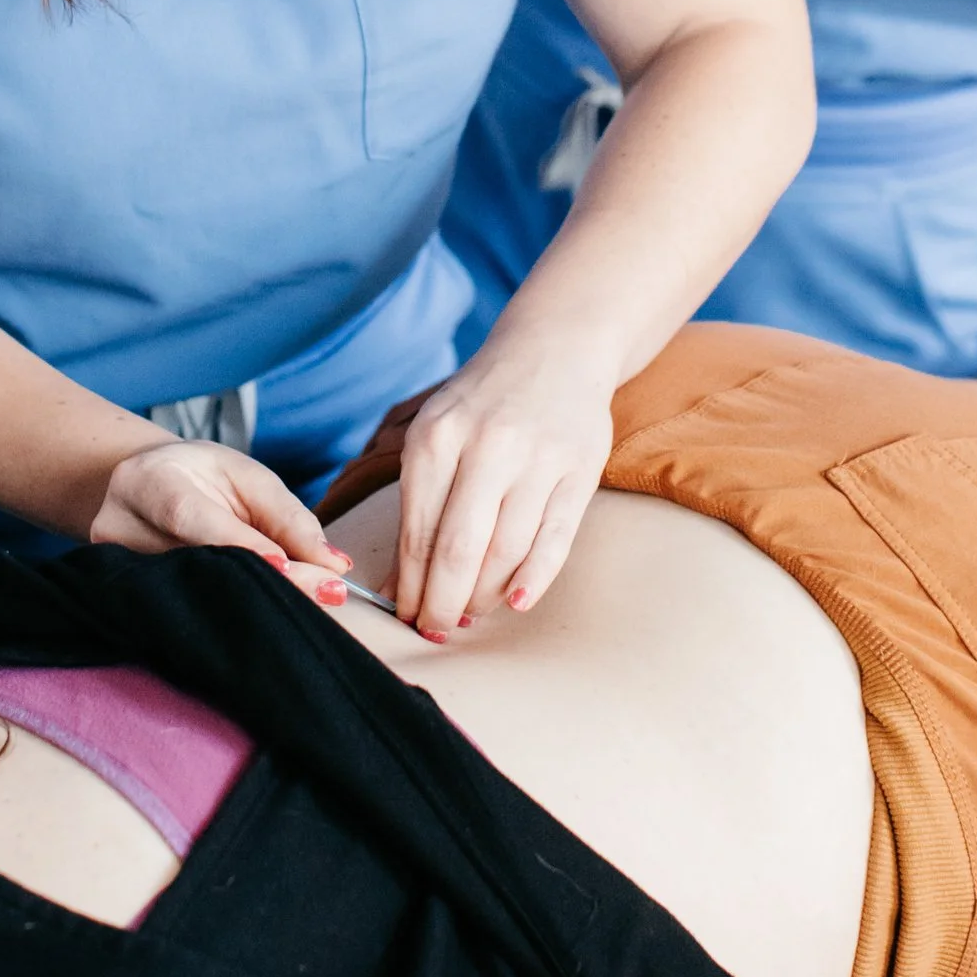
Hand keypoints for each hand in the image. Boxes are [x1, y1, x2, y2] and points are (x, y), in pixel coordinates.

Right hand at [91, 438, 352, 605]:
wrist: (148, 489)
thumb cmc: (203, 479)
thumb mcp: (247, 478)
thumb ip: (289, 518)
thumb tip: (335, 565)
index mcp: (146, 482)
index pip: (190, 516)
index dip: (237, 545)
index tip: (287, 567)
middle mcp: (119, 528)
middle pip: (194, 566)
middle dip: (264, 584)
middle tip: (326, 594)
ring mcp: (116, 571)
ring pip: (191, 600)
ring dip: (254, 607)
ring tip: (307, 606)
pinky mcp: (121, 603)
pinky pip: (183, 619)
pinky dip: (232, 622)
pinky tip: (268, 625)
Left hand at [391, 331, 614, 638]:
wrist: (555, 348)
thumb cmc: (483, 401)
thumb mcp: (436, 433)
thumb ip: (416, 505)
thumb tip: (397, 588)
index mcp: (436, 437)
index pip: (417, 533)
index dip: (411, 587)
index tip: (405, 617)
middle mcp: (486, 446)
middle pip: (457, 551)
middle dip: (442, 603)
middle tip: (436, 629)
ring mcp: (537, 459)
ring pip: (506, 551)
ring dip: (484, 596)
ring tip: (471, 613)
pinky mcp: (579, 470)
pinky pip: (555, 539)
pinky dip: (534, 578)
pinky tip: (516, 602)